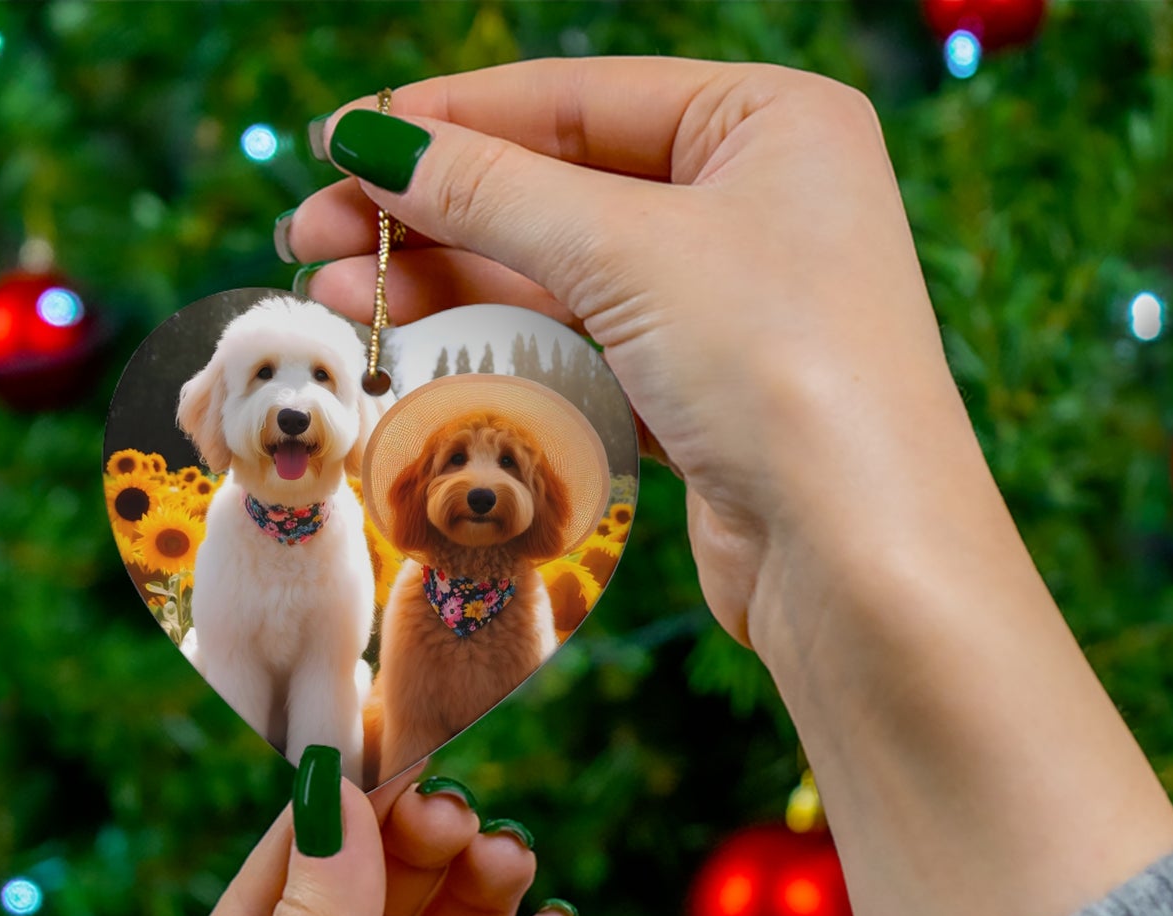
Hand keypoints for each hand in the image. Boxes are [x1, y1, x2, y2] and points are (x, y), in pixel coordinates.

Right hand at [285, 56, 968, 652]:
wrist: (859, 558)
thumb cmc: (781, 369)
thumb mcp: (629, 250)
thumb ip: (494, 190)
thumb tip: (374, 140)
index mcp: (769, 122)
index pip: (577, 99)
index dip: (448, 120)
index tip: (339, 142)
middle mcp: (756, 203)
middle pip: (559, 190)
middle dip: (432, 217)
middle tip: (313, 239)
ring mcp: (730, 304)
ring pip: (563, 279)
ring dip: (452, 289)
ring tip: (339, 302)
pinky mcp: (704, 395)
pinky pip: (585, 351)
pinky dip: (506, 351)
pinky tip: (421, 354)